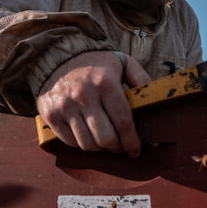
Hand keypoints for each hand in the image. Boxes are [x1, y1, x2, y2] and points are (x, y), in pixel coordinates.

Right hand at [36, 51, 150, 156]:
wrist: (58, 56)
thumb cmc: (96, 64)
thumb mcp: (123, 63)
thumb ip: (141, 80)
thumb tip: (155, 103)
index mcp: (105, 83)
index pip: (123, 122)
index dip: (132, 142)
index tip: (136, 151)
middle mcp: (83, 95)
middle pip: (106, 139)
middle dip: (117, 148)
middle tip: (120, 147)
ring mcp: (65, 106)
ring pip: (88, 144)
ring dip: (100, 149)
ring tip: (105, 142)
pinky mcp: (50, 114)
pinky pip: (70, 142)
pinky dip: (82, 144)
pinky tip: (88, 135)